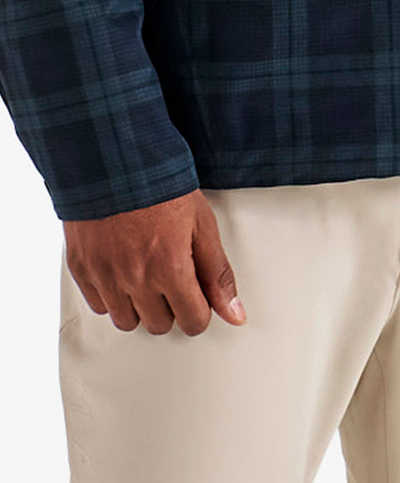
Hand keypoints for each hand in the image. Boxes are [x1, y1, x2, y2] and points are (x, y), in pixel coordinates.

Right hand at [63, 187, 246, 335]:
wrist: (112, 157)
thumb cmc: (158, 183)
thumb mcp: (202, 223)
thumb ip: (217, 273)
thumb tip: (235, 314)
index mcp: (170, 268)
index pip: (193, 321)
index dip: (200, 308)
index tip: (197, 295)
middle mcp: (137, 278)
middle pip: (160, 325)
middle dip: (171, 306)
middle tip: (171, 276)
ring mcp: (106, 276)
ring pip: (127, 321)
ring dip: (140, 305)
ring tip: (145, 273)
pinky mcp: (82, 268)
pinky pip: (99, 305)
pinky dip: (111, 295)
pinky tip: (121, 270)